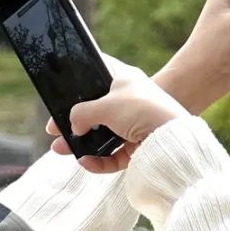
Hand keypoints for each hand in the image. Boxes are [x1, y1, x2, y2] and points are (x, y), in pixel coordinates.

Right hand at [48, 56, 189, 172]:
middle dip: (73, 120)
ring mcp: (133, 125)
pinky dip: (98, 160)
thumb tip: (73, 127)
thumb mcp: (105, 106)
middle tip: (54, 129)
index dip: (79, 77)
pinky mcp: (138, 147)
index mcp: (124, 79)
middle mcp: (128, 100)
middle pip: (95, 109)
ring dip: (81, 143)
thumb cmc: (144, 110)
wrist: (175, 137)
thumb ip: (82, 113)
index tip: (61, 88)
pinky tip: (84, 161)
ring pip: (101, 135)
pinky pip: (112, 155)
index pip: (98, 70)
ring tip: (60, 149)